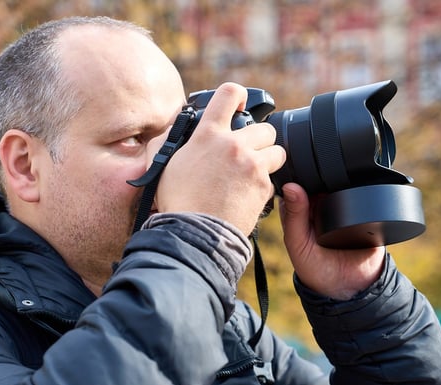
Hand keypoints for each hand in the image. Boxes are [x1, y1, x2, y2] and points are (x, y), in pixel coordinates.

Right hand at [154, 83, 285, 236]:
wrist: (194, 233)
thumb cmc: (176, 201)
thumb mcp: (163, 163)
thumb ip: (170, 139)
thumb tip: (175, 128)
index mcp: (208, 134)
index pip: (228, 94)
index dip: (236, 95)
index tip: (238, 104)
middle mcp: (234, 145)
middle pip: (266, 127)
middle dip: (260, 139)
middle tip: (249, 152)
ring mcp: (252, 165)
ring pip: (277, 151)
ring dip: (269, 160)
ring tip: (254, 173)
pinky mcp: (264, 186)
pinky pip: (274, 178)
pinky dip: (264, 185)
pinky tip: (248, 194)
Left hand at [279, 183, 384, 299]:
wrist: (350, 286)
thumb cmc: (316, 267)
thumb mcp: (298, 245)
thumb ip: (293, 218)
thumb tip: (291, 186)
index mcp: (299, 208)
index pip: (295, 182)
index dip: (296, 174)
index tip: (300, 170)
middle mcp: (319, 203)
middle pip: (319, 177)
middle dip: (320, 173)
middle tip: (322, 179)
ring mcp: (342, 203)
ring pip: (341, 180)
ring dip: (342, 176)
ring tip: (339, 184)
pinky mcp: (364, 208)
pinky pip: (363, 191)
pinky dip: (362, 187)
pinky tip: (357, 190)